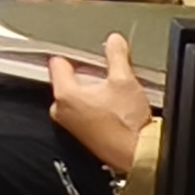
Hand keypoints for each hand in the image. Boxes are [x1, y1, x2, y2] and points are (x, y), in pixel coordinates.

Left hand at [47, 35, 153, 172]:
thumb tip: (114, 41)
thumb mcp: (124, 80)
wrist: (137, 154)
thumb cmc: (127, 124)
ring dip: (91, 93)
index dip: (74, 56)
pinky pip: (81, 112)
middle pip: (67, 80)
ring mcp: (68, 124)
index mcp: (65, 94)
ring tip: (112, 95)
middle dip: (85, 76)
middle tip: (106, 78)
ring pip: (75, 97)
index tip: (88, 56)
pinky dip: (93, 107)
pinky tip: (111, 109)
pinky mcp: (79, 134)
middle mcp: (60, 110)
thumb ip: (116, 55)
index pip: (58, 63)